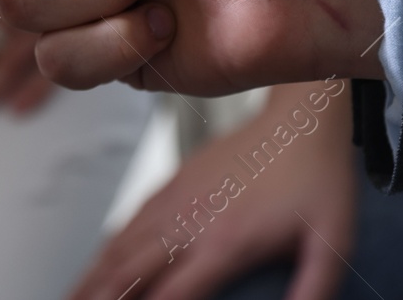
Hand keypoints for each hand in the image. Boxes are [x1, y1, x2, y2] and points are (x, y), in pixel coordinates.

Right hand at [71, 82, 356, 299]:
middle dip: (99, 297)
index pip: (169, 294)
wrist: (299, 119)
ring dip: (92, 278)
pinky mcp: (174, 184)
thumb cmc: (317, 180)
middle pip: (128, 272)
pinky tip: (98, 265)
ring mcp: (177, 199)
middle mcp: (190, 220)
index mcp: (225, 241)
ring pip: (120, 247)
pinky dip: (106, 250)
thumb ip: (312, 288)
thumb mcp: (331, 244)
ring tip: (72, 297)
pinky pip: (129, 222)